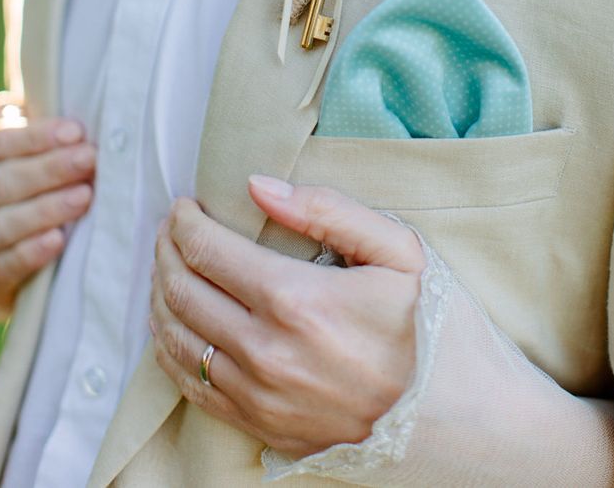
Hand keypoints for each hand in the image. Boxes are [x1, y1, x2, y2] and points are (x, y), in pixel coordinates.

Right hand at [0, 92, 95, 316]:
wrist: (13, 262)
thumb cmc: (26, 194)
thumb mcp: (22, 161)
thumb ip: (24, 133)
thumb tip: (34, 107)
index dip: (34, 138)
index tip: (76, 132)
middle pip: (1, 183)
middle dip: (48, 170)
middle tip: (89, 159)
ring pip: (1, 225)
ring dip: (44, 209)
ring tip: (83, 196)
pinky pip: (3, 269)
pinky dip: (29, 254)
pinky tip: (57, 241)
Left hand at [151, 177, 425, 458]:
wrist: (453, 417)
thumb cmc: (428, 325)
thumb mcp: (398, 252)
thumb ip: (328, 210)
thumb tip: (258, 186)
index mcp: (296, 301)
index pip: (208, 251)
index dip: (185, 222)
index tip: (185, 206)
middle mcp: (266, 352)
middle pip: (182, 290)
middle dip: (166, 250)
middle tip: (171, 228)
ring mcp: (258, 396)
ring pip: (176, 338)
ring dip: (160, 294)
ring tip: (167, 266)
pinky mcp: (259, 425)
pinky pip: (190, 385)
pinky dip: (169, 347)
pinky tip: (173, 322)